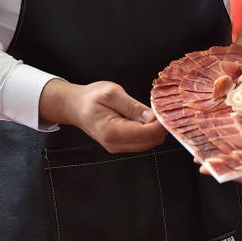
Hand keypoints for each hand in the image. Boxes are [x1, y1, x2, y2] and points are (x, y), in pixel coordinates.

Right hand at [40, 79, 165, 152]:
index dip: (161, 123)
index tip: (165, 109)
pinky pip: (142, 141)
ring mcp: (119, 146)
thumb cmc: (91, 98)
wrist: (76, 107)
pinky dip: (149, 130)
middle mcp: (116, 144)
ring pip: (149, 143)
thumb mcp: (112, 93)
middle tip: (160, 107)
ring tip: (151, 111)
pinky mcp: (122, 144)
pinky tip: (145, 117)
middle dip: (160, 126)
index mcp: (113, 131)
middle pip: (151, 141)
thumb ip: (133, 106)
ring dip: (155, 128)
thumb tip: (152, 116)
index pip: (148, 134)